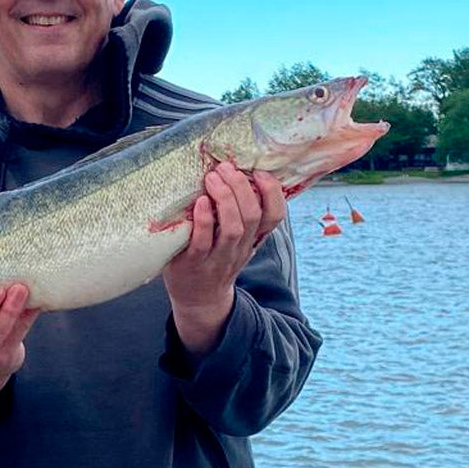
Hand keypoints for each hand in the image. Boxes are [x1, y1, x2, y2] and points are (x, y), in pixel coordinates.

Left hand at [162, 165, 285, 356]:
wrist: (199, 300)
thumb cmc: (215, 259)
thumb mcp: (236, 240)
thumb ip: (241, 214)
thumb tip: (237, 172)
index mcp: (253, 239)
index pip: (275, 216)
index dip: (272, 192)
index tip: (258, 172)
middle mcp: (240, 248)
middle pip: (252, 216)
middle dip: (241, 187)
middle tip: (225, 167)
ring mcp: (218, 258)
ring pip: (233, 228)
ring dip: (225, 199)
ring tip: (212, 178)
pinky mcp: (193, 263)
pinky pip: (203, 242)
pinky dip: (204, 220)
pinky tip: (200, 202)